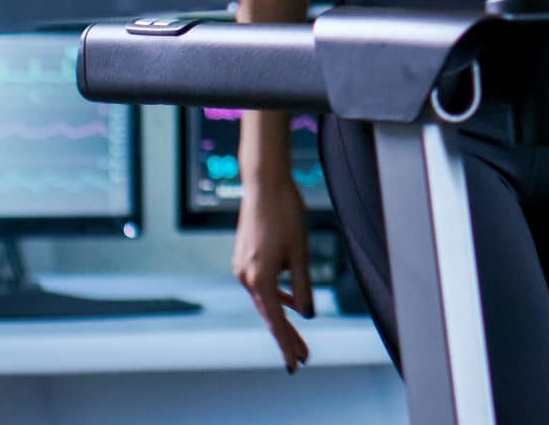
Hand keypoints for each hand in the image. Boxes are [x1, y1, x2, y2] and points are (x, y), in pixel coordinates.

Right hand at [234, 174, 314, 371]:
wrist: (264, 184)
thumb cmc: (286, 215)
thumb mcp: (301, 252)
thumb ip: (303, 285)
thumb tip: (306, 313)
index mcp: (259, 279)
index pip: (276, 321)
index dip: (287, 343)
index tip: (296, 364)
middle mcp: (246, 277)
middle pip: (270, 314)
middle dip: (287, 337)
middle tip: (302, 359)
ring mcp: (242, 268)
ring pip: (265, 300)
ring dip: (282, 318)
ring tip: (298, 338)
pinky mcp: (244, 259)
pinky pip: (263, 285)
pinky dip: (277, 296)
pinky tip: (291, 303)